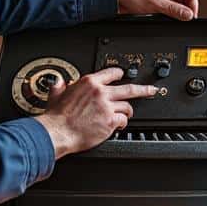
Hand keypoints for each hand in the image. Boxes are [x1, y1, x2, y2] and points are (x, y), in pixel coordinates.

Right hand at [33, 68, 157, 157]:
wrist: (58, 132)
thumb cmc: (56, 117)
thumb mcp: (56, 95)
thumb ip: (60, 87)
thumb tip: (60, 82)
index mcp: (89, 83)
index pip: (111, 73)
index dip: (119, 74)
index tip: (123, 74)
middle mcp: (101, 92)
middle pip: (129, 88)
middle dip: (143, 89)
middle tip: (150, 90)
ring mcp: (107, 106)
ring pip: (127, 106)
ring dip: (128, 111)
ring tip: (126, 115)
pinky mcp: (110, 121)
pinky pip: (123, 120)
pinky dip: (122, 123)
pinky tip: (118, 126)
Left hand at [117, 0, 199, 20]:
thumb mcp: (155, 3)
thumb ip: (174, 10)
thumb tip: (188, 15)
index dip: (193, 4)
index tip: (191, 16)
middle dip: (186, 9)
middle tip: (185, 20)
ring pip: (177, 5)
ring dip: (178, 13)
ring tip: (176, 20)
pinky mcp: (156, 2)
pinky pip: (169, 9)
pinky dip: (171, 15)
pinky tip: (168, 19)